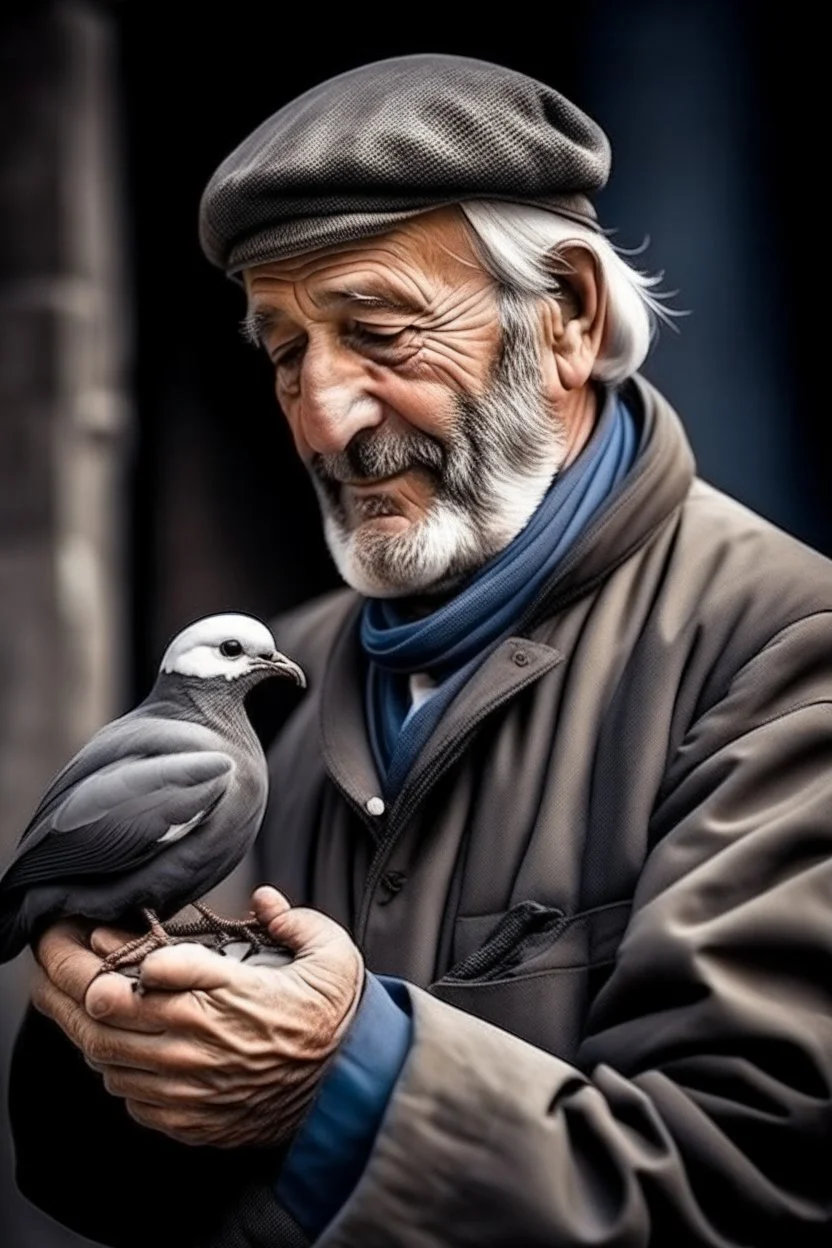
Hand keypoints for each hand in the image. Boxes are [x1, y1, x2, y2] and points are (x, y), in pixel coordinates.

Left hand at [31, 887, 363, 1147]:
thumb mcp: (329, 954)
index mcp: (233, 992)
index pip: (152, 966)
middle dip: (69, 971)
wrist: (348, 1092)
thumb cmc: (333, 1018)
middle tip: (53, 946)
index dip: (117, 946)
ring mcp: (189, 1084)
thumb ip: (292, 921)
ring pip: (106, 1051)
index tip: (101, 929)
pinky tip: (110, 1041)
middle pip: (108, 1006)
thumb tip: (263, 899)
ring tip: (65, 991)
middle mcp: (201, 1039)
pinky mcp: (187, 1118)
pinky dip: (111, 1064)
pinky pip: (126, 1093)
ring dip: (81, 1019)